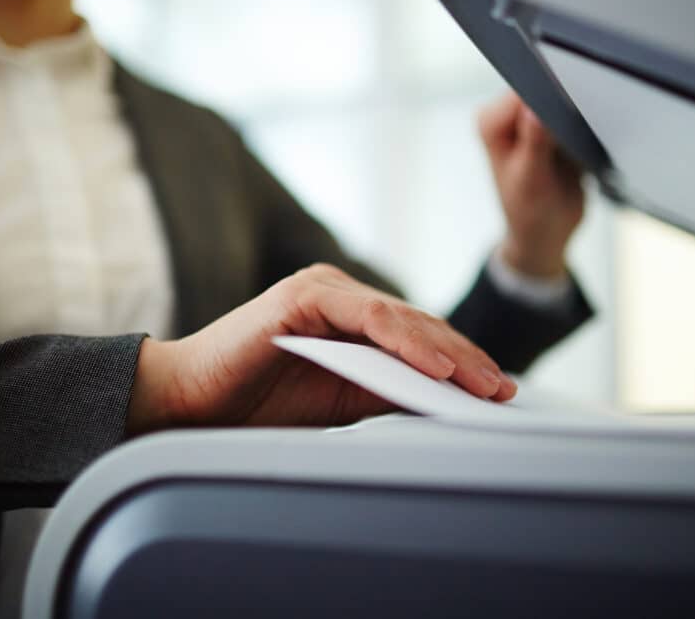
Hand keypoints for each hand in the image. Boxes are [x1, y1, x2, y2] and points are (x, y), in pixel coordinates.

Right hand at [127, 264, 516, 433]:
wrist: (192, 403)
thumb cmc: (259, 403)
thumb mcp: (342, 400)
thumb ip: (387, 390)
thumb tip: (446, 402)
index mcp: (350, 316)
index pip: (419, 336)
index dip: (462, 362)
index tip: (498, 392)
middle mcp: (341, 295)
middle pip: (419, 325)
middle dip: (466, 359)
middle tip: (502, 391)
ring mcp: (323, 290)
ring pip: (402, 319)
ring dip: (447, 352)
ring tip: (482, 384)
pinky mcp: (304, 296)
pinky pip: (370, 319)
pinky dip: (406, 343)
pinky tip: (436, 369)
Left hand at [479, 91, 584, 279]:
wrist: (547, 234)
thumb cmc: (529, 213)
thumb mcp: (531, 181)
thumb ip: (534, 144)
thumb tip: (535, 109)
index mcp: (491, 123)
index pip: (523, 88)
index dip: (548, 95)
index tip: (564, 118)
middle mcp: (508, 115)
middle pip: (546, 87)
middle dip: (566, 107)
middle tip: (572, 141)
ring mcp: (534, 119)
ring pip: (566, 98)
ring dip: (579, 117)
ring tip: (575, 151)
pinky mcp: (556, 126)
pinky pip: (578, 113)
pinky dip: (586, 128)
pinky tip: (584, 149)